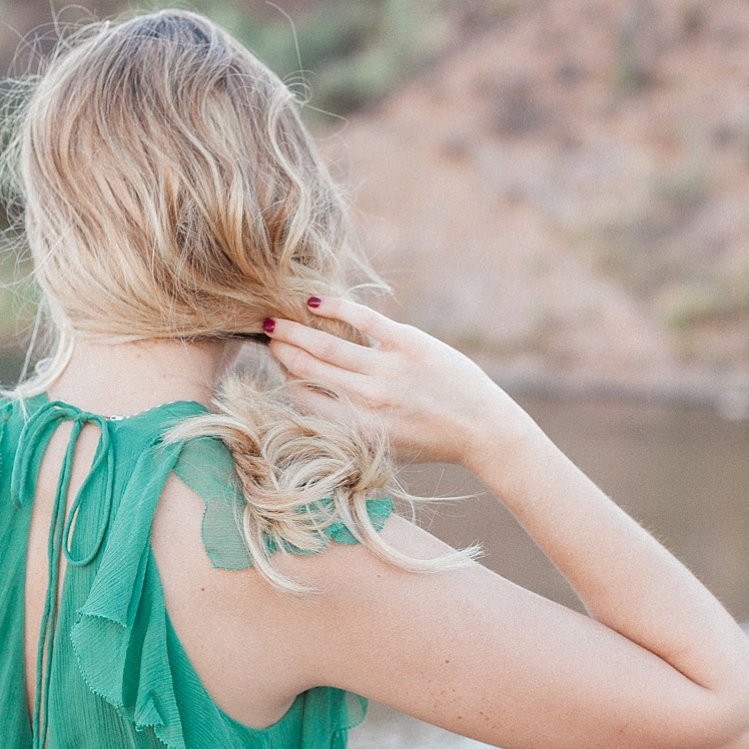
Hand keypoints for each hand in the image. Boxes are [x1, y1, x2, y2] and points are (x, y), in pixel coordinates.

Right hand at [265, 296, 533, 467]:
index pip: (303, 399)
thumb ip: (346, 424)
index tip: (277, 364)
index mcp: (356, 429)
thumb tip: (311, 395)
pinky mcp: (408, 344)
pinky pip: (362, 320)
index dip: (285, 379)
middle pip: (308, 368)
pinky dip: (335, 307)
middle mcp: (367, 400)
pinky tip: (315, 301)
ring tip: (276, 320)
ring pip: (326, 344)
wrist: (482, 429)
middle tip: (266, 335)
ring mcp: (387, 370)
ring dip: (295, 330)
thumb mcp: (381, 446)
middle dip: (282, 350)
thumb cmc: (430, 441)